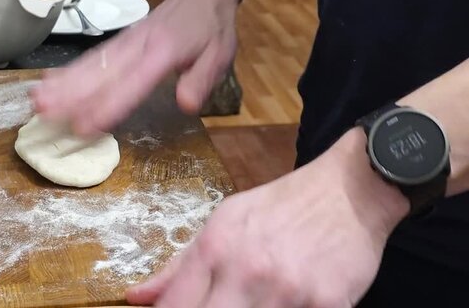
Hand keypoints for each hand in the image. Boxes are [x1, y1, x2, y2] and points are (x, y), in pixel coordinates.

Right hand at [30, 0, 241, 135]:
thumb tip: (185, 105)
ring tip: (38, 101)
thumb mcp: (219, 55)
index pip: (132, 83)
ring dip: (63, 83)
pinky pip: (92, 58)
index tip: (85, 126)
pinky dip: (69, 71)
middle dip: (71, 95)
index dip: (108, 105)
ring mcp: (125, 42)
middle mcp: (138, 46)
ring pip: (90, 64)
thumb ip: (200, 80)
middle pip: (101, 73)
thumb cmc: (210, 28)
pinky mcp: (119, 42)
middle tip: (45, 112)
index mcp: (163, 52)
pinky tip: (50, 82)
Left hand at [126, 129, 409, 307]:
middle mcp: (246, 271)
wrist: (349, 190)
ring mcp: (287, 292)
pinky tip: (286, 306)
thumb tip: (136, 297)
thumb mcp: (225, 222)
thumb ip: (179, 265)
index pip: (175, 307)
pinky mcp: (327, 305)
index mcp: (215, 248)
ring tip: (253, 304)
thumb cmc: (281, 206)